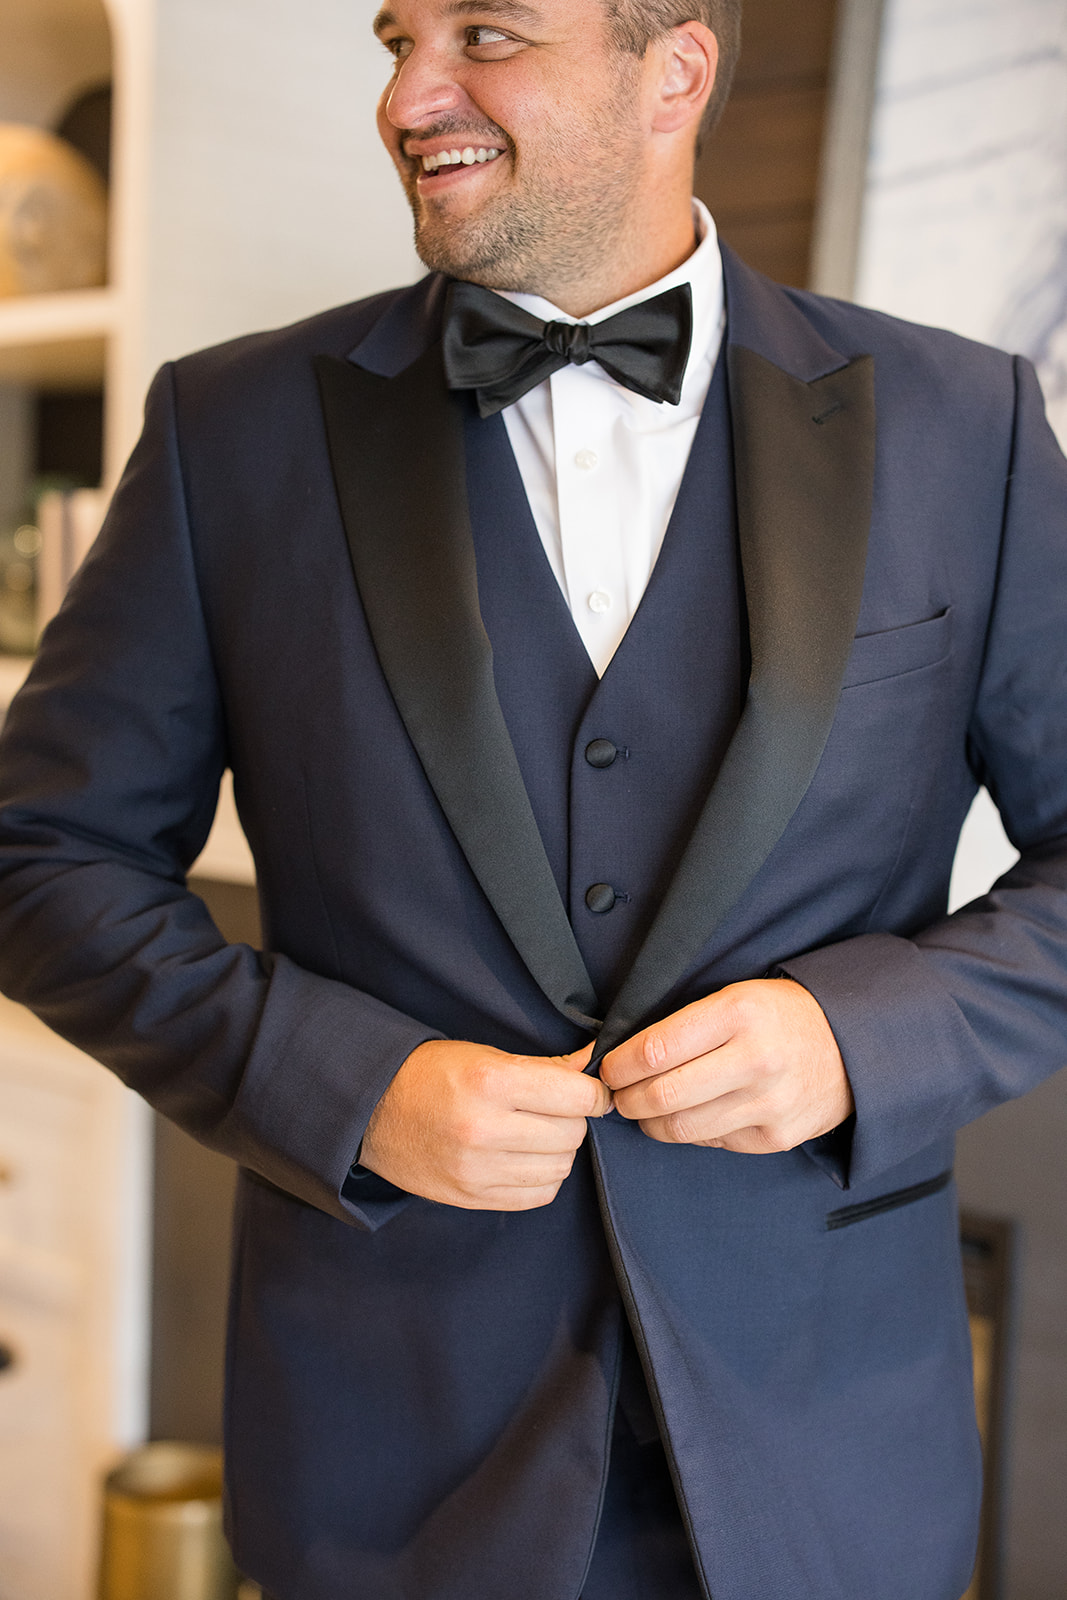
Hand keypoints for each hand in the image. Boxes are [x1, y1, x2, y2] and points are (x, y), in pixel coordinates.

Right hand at [359, 1038, 610, 1209]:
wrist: (372, 1112)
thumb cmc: (431, 1074)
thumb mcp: (485, 1056)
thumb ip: (545, 1065)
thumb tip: (592, 1065)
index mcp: (490, 1082)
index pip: (576, 1097)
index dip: (593, 1093)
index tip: (590, 1092)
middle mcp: (484, 1129)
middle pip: (571, 1134)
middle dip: (574, 1120)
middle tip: (555, 1109)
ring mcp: (476, 1169)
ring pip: (560, 1168)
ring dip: (559, 1150)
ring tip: (537, 1133)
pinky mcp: (471, 1196)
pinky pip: (537, 1195)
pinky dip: (542, 1177)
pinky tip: (525, 1158)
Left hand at [600, 979, 851, 1153]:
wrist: (851, 1047)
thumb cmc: (779, 1017)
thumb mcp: (736, 996)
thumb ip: (683, 1023)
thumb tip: (619, 1055)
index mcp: (739, 1013)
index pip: (655, 1049)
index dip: (618, 1065)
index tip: (606, 1068)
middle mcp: (755, 1060)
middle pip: (662, 1095)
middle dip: (626, 1100)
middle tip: (618, 1095)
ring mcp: (768, 1104)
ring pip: (682, 1128)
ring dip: (650, 1123)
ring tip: (645, 1110)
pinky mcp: (776, 1138)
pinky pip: (711, 1143)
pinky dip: (691, 1133)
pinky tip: (691, 1116)